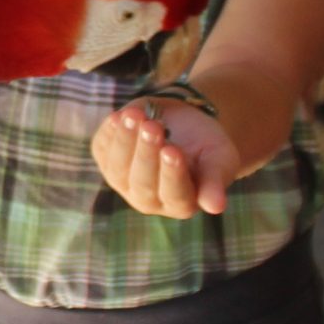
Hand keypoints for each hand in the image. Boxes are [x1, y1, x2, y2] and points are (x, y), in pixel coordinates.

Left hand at [92, 97, 236, 218]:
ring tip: (135, 116)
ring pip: (118, 167)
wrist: (184, 122)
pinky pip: (103, 149)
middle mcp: (149, 200)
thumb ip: (216, 181)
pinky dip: (109, 133)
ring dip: (125, 141)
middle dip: (146, 153)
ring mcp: (124, 182)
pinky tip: (118, 117)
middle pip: (143, 182)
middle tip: (153, 127)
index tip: (172, 150)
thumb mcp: (219, 159)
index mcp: (181, 203)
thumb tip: (216, 207)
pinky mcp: (107, 160)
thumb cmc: (206, 145)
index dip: (171, 174)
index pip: (174, 194)